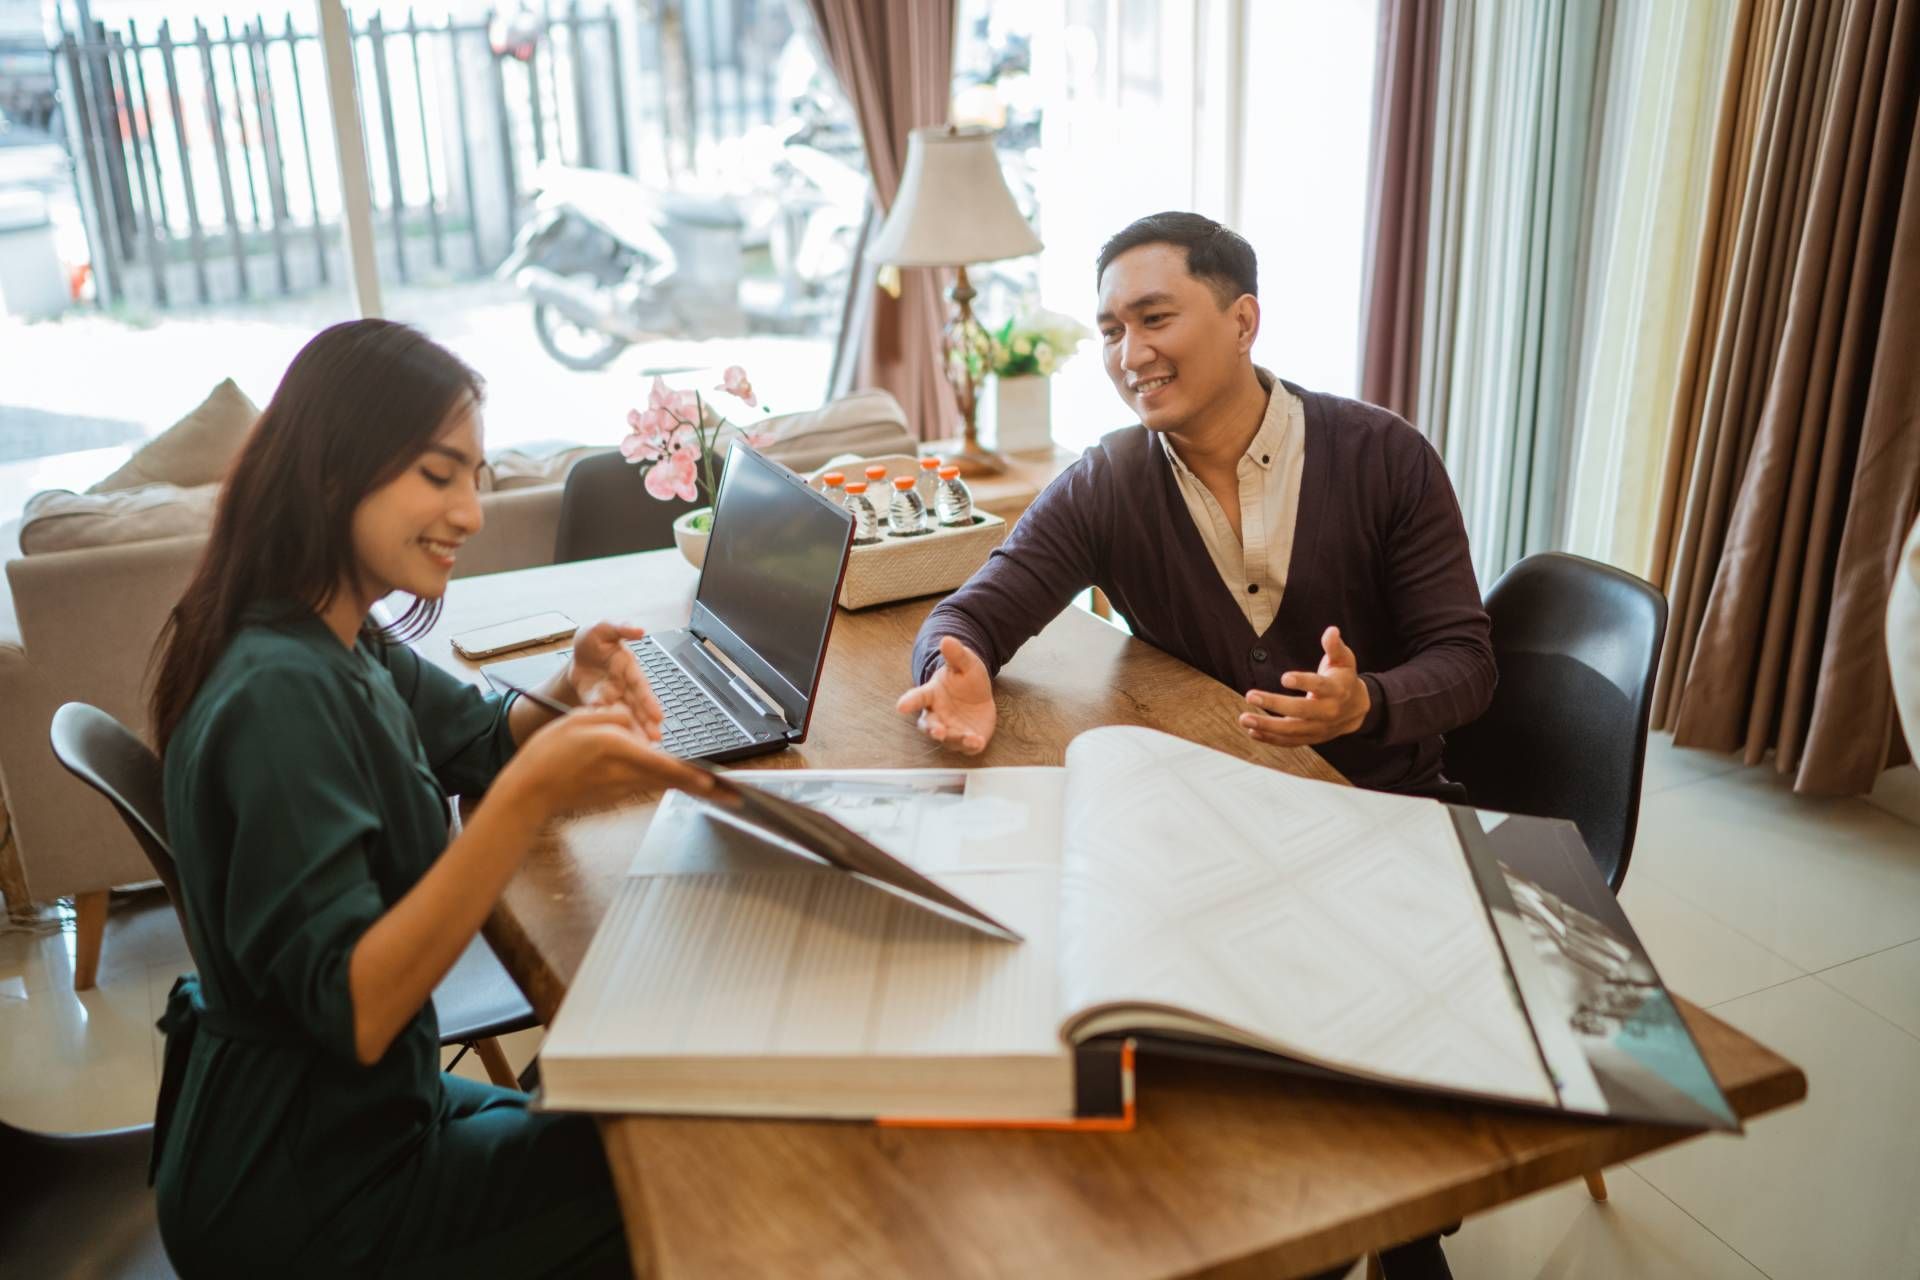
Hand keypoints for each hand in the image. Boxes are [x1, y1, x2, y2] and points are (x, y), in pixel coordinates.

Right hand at [498, 705, 715, 819]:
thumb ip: (615, 717)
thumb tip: (635, 719)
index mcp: (618, 750)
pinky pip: (646, 784)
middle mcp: (626, 774)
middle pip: (673, 780)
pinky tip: (675, 778)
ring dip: (687, 783)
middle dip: (705, 788)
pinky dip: (663, 781)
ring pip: (662, 782)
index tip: (719, 784)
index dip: (696, 776)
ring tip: (716, 789)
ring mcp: (622, 788)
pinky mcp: (617, 794)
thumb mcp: (581, 719)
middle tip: (733, 795)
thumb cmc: (549, 754)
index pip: (667, 765)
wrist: (530, 790)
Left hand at [564, 621, 664, 741]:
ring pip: (624, 716)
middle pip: (636, 707)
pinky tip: (615, 741)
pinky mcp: (597, 705)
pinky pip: (602, 717)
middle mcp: (624, 685)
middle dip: (645, 723)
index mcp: (628, 667)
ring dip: (632, 731)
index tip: (658, 716)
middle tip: (654, 740)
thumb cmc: (593, 640)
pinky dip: (608, 727)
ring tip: (641, 747)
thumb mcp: (603, 627)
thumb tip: (640, 629)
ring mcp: (612, 697)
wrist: (576, 655)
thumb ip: (621, 627)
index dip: (649, 701)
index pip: (640, 686)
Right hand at [895, 636, 997, 754]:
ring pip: (949, 739)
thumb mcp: (965, 663)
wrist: (977, 695)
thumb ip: (956, 655)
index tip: (901, 706)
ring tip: (969, 737)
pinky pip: (966, 746)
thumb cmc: (964, 678)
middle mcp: (937, 715)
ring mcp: (951, 729)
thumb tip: (947, 639)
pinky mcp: (965, 740)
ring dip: (956, 739)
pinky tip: (977, 741)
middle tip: (937, 731)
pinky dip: (971, 746)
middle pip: (929, 725)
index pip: (916, 698)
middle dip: (933, 729)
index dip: (908, 702)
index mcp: (931, 695)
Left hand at [1239, 625, 1371, 746]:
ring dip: (1267, 726)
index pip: (1320, 686)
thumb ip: (1335, 647)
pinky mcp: (1311, 738)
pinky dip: (1271, 739)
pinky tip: (1253, 732)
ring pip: (1292, 731)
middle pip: (1301, 711)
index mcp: (1337, 690)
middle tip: (1250, 695)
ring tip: (1244, 719)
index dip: (1303, 681)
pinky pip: (1290, 742)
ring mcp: (1320, 728)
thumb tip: (1331, 631)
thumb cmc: (1344, 679)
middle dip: (1274, 704)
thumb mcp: (1344, 660)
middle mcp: (1329, 711)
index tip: (1284, 677)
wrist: (1357, 708)